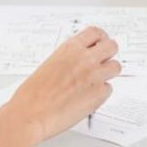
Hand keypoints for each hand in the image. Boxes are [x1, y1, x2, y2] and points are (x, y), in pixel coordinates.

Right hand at [2, 26, 119, 143]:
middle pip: (112, 46)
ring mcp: (95, 75)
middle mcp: (85, 59)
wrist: (30, 114)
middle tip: (104, 61)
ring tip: (97, 80)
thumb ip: (68, 59)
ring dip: (108, 73)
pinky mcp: (99, 94)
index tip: (101, 42)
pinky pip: (109, 89)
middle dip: (109, 53)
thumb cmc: (32, 94)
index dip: (100, 38)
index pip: (95, 33)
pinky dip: (101, 93)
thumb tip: (77, 62)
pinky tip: (89, 97)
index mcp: (70, 48)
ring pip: (116, 67)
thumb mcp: (49, 64)